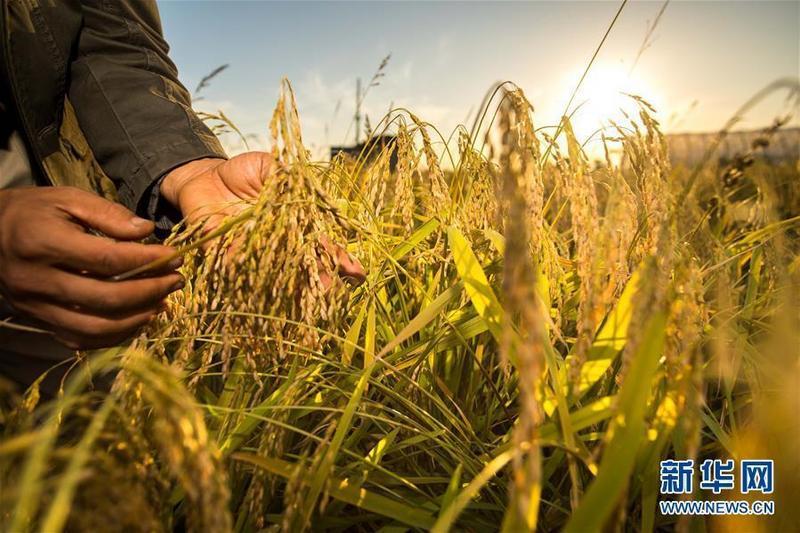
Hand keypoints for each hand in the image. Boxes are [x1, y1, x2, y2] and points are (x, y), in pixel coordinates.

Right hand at [0, 187, 182, 348]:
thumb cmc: (33, 212)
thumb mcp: (68, 199)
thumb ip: (109, 214)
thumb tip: (147, 231)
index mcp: (43, 243)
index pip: (108, 260)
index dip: (148, 261)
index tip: (175, 257)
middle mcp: (36, 280)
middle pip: (106, 298)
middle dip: (150, 292)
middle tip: (176, 281)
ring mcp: (35, 306)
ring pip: (94, 328)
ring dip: (136, 319)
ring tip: (162, 303)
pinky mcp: (37, 321)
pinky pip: (80, 340)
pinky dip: (114, 335)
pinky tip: (138, 319)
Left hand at [162, 152, 365, 283]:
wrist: (204, 175)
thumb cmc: (242, 172)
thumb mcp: (270, 166)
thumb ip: (288, 177)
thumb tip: (310, 193)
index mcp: (292, 222)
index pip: (319, 242)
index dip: (337, 256)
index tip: (356, 271)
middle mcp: (275, 242)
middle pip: (301, 264)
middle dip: (318, 277)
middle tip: (333, 290)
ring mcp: (252, 249)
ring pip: (273, 269)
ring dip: (287, 281)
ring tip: (303, 293)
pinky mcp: (223, 250)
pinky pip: (234, 261)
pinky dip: (242, 265)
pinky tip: (255, 275)